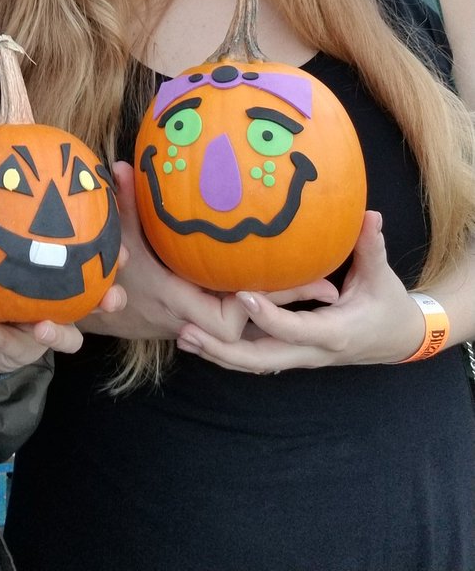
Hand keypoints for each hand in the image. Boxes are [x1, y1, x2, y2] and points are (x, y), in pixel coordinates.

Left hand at [0, 238, 126, 374]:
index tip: (122, 247)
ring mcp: (41, 335)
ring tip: (40, 326)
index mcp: (59, 280)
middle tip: (111, 296)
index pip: (93, 266)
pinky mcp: (17, 353)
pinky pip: (1, 341)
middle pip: (95, 306)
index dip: (111, 257)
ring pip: (63, 339)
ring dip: (55, 332)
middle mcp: (59, 307)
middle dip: (108, 299)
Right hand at [79, 162, 335, 341]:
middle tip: (330, 288)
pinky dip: (275, 296)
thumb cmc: (116, 272)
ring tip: (331, 286)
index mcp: (182, 303)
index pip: (226, 322)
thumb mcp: (119, 238)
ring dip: (290, 304)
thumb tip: (122, 166)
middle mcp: (203, 316)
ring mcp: (213, 317)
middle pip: (256, 324)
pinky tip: (303, 272)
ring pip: (259, 320)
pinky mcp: (218, 312)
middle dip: (290, 306)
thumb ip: (126, 206)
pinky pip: (252, 310)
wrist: (113, 309)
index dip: (250, 309)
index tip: (268, 285)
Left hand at [175, 212, 421, 373]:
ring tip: (182, 337)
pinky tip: (199, 338)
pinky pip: (256, 357)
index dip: (268, 315)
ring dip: (218, 353)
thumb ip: (371, 247)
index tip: (240, 294)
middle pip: (262, 359)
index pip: (294, 329)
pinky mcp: (291, 353)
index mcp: (333, 333)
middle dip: (223, 350)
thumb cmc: (388, 304)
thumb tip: (370, 215)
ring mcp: (299, 357)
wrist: (396, 340)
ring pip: (254, 363)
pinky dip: (227, 352)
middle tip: (187, 330)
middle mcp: (312, 352)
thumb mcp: (381, 276)